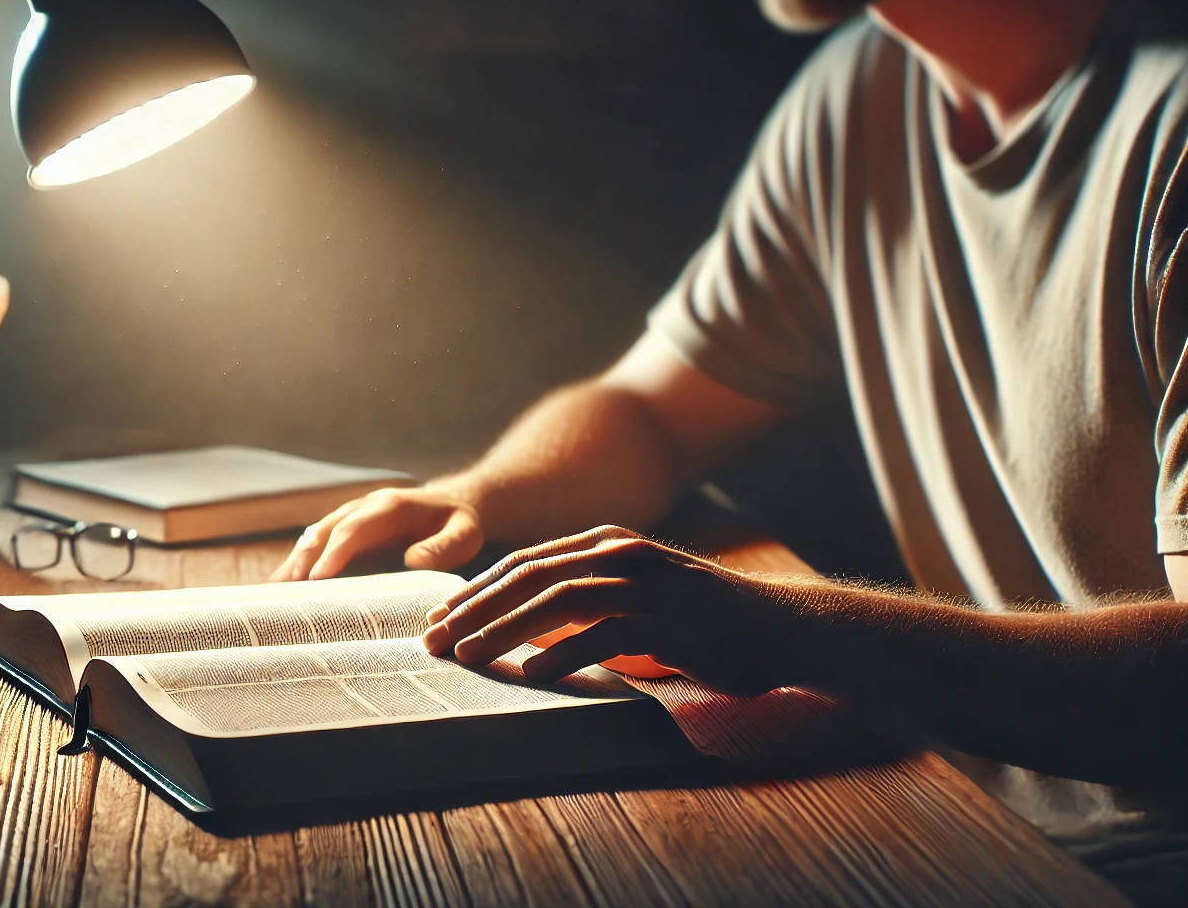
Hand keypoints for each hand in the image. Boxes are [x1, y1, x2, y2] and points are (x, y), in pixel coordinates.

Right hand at [272, 485, 484, 580]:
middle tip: (285, 591)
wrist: (453, 506)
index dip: (334, 552)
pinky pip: (316, 546)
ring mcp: (350, 518)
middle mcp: (363, 508)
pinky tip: (281, 589)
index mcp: (389, 507)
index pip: (354, 528)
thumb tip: (412, 562)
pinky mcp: (346, 533)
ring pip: (314, 538)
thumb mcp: (464, 535)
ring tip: (274, 594)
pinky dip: (299, 565)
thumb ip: (444, 548)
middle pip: (324, 532)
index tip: (319, 578)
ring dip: (295, 564)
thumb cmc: (458, 525)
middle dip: (304, 561)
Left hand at [420, 526, 809, 695]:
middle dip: (474, 610)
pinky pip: (603, 635)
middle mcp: (622, 554)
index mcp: (607, 543)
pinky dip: (563, 654)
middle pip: (528, 578)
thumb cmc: (702, 617)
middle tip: (435, 642)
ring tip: (469, 657)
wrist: (781, 627)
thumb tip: (521, 626)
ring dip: (505, 631)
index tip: (438, 620)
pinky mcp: (668, 622)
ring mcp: (646, 586)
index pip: (523, 563)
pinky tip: (533, 674)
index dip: (475, 591)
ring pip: (556, 602)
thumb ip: (587, 597)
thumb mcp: (637, 592)